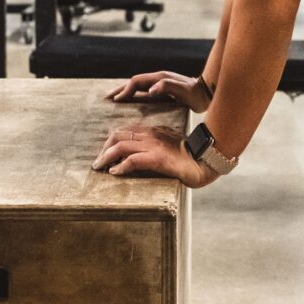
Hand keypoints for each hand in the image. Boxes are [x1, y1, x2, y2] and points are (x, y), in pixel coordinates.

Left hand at [91, 125, 216, 187]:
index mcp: (154, 130)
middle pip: (118, 135)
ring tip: (100, 167)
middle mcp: (151, 135)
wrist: (205, 161)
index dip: (111, 141)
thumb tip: (138, 156)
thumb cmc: (189, 157)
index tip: (105, 154)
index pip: (126, 130)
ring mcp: (153, 146)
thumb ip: (155, 146)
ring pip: (120, 146)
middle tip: (98, 162)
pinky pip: (131, 160)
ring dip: (106, 157)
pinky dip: (119, 166)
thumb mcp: (169, 146)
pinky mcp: (157, 158)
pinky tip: (114, 173)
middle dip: (104, 148)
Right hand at [106, 70, 211, 112]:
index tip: (116, 100)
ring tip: (113, 101)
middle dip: (120, 89)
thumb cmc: (195, 93)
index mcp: (159, 78)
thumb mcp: (182, 90)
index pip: (136, 82)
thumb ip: (166, 86)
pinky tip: (130, 105)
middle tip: (106, 98)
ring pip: (137, 88)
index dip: (125, 90)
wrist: (207, 94)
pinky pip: (143, 94)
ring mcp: (159, 86)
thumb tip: (149, 90)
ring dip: (125, 93)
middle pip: (133, 83)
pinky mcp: (162, 93)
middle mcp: (157, 80)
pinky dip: (134, 98)